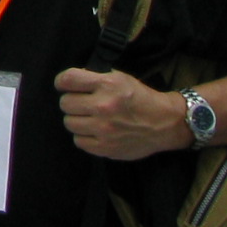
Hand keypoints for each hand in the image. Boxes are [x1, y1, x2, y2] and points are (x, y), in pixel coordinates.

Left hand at [54, 67, 189, 160]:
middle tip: (82, 103)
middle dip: (71, 101)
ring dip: (76, 119)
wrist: (165, 123)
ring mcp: (104, 129)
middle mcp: (103, 106)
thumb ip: (95, 78)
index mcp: (107, 85)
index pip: (68, 79)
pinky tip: (94, 131)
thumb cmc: (140, 98)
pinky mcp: (106, 148)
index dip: (61, 82)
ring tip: (89, 118)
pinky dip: (84, 136)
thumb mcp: (120, 78)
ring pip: (69, 122)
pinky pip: (79, 141)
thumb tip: (69, 82)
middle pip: (65, 103)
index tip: (63, 85)